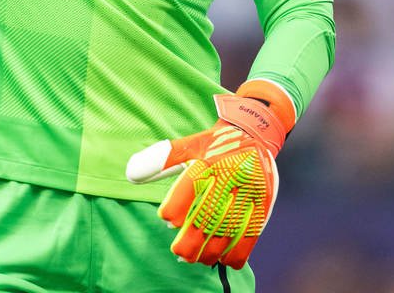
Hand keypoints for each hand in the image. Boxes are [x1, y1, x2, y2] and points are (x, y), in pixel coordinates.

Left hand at [126, 81, 293, 268]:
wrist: (255, 133)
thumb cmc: (215, 144)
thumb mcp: (188, 145)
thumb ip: (160, 160)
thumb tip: (131, 173)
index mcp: (207, 160)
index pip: (188, 187)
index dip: (175, 208)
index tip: (166, 219)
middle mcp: (227, 176)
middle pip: (207, 214)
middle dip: (191, 240)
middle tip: (178, 252)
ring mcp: (247, 191)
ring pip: (228, 229)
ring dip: (210, 251)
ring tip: (195, 259)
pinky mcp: (262, 203)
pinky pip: (250, 234)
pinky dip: (237, 253)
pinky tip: (224, 260)